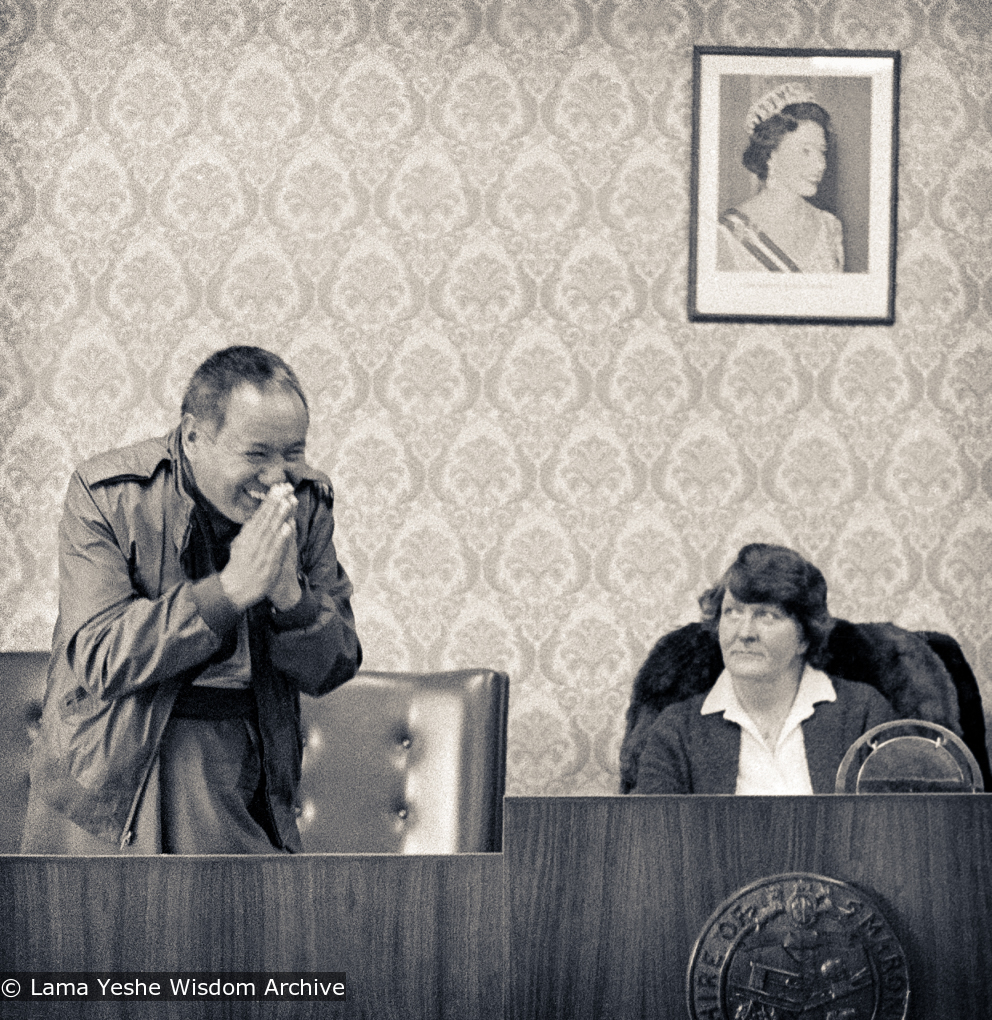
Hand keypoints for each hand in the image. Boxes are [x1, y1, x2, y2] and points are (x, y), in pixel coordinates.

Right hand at [220, 483, 298, 611]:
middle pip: (266, 519)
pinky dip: (282, 537)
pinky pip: (276, 549)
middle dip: (277, 502)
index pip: (259, 515)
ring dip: (280, 515)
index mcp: (247, 536)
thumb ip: (248, 532)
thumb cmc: (239, 567)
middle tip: (286, 487)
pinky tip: (289, 527)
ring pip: (272, 531)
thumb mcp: (240, 545)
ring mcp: (260, 553)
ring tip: (288, 502)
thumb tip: (255, 518)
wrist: (234, 590)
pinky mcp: (268, 565)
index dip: (270, 500)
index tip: (278, 487)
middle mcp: (253, 542)